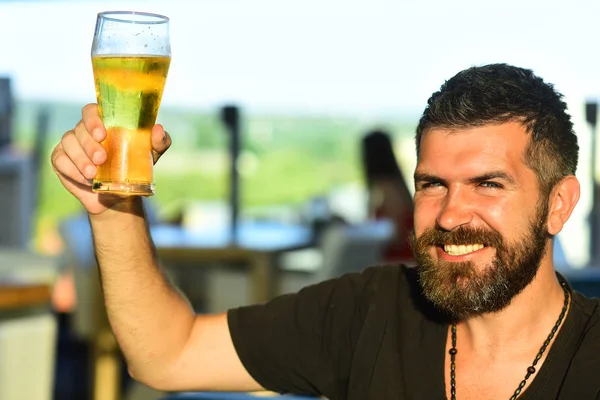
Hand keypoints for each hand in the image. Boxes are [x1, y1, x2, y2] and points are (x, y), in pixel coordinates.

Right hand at [51, 104, 171, 214]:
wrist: (120, 195)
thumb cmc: (135, 167)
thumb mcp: (152, 154)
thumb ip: (160, 141)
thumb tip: (157, 129)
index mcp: (103, 122)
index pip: (91, 111)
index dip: (93, 120)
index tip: (102, 134)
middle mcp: (84, 130)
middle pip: (79, 129)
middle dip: (89, 145)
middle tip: (102, 159)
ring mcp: (70, 144)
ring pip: (68, 144)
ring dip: (80, 159)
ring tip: (93, 173)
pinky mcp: (60, 160)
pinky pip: (60, 160)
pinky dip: (72, 170)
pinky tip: (85, 179)